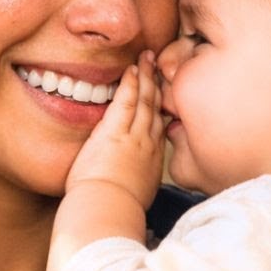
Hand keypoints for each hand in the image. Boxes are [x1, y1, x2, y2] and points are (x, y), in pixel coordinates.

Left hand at [65, 50, 164, 210]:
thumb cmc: (115, 212)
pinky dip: (132, 84)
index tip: (163, 96)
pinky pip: (127, 101)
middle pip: (157, 109)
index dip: (162, 109)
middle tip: (161, 67)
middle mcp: (149, 146)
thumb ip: (137, 184)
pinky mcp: (115, 132)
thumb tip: (134, 185)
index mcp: (152, 163)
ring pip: (145, 101)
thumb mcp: (135, 199)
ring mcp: (134, 137)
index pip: (160, 128)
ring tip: (148, 59)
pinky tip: (133, 70)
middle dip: (159, 86)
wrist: (107, 212)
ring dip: (148, 78)